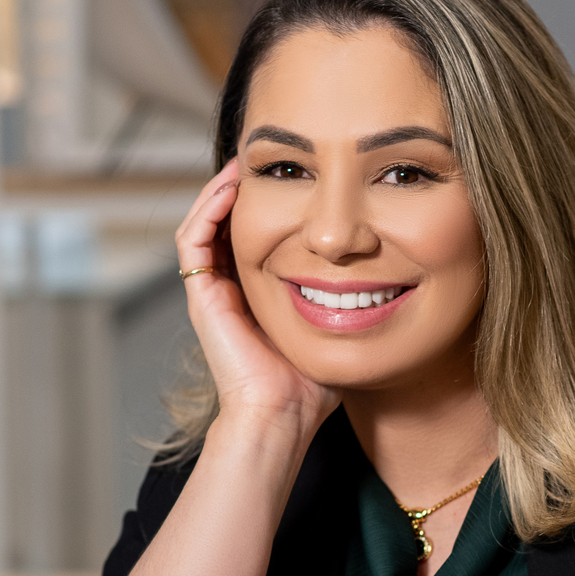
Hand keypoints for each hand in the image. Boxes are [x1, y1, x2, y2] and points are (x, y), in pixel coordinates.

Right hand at [175, 160, 337, 434]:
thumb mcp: (336, 327)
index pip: (251, 236)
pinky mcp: (201, 297)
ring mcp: (211, 293)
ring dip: (220, 190)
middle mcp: (227, 290)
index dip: (267, 205)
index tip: (292, 179)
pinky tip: (231, 188)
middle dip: (242, 189)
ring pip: (202, 224)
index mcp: (254, 295)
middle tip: (265, 160)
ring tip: (243, 164)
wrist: (281, 415)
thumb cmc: (312, 384)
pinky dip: (208, 209)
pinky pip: (192, 240)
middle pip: (224, 224)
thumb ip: (348, 301)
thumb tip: (382, 275)